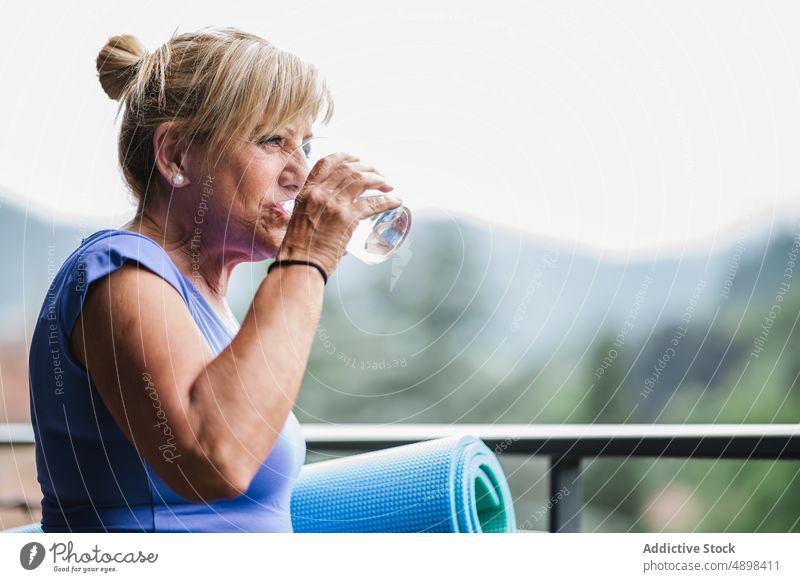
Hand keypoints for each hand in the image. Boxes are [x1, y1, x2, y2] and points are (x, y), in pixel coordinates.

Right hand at [276, 152, 401, 274]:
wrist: (299, 264)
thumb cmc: (300, 248)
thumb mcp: (301, 217)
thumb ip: (317, 208)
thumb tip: (336, 209)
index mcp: (307, 191)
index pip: (327, 163)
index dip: (345, 156)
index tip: (357, 158)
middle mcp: (320, 193)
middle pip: (349, 168)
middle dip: (368, 168)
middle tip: (379, 175)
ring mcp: (334, 204)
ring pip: (362, 180)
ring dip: (379, 180)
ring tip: (388, 185)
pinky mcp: (347, 218)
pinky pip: (373, 203)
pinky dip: (388, 200)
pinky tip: (396, 201)